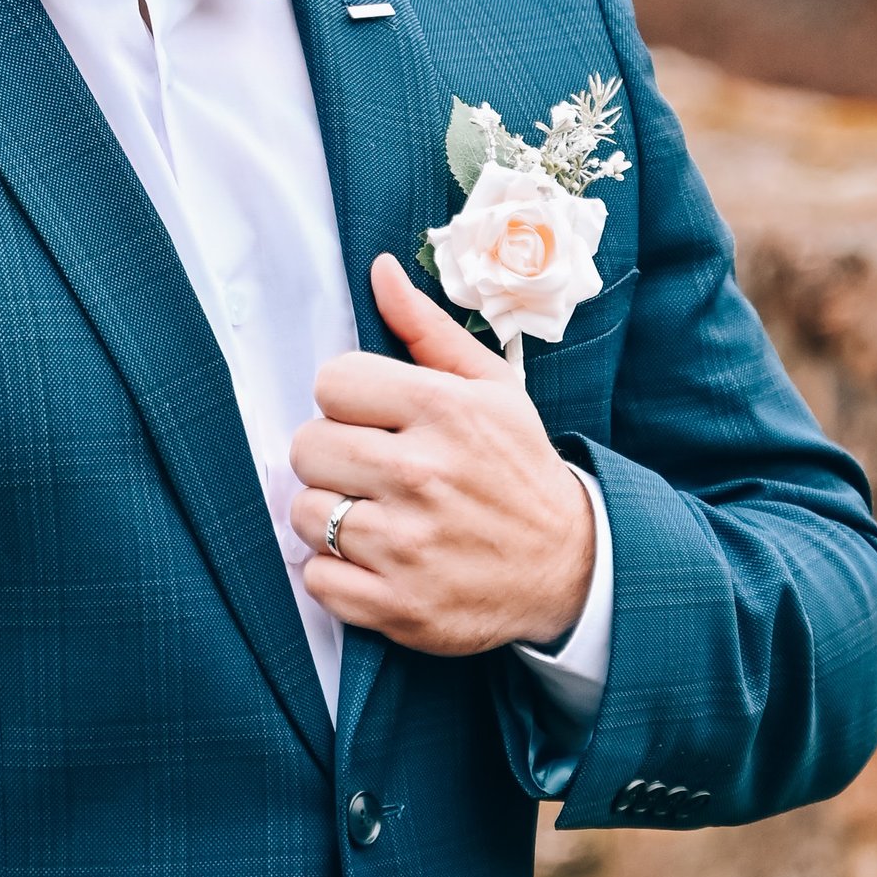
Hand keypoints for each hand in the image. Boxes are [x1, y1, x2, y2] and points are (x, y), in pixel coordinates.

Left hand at [288, 251, 596, 658]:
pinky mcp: (397, 605)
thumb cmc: (519, 469)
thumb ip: (427, 329)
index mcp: (444, 411)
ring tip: (374, 515)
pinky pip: (316, 578)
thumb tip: (378, 271)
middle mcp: (422, 474)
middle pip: (307, 446)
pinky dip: (337, 574)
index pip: (331, 382)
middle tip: (370, 470)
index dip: (347, 401)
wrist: (571, 568)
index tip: (374, 419)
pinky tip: (376, 561)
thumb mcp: (491, 389)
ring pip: (305, 512)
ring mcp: (407, 545)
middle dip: (332, 456)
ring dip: (330, 516)